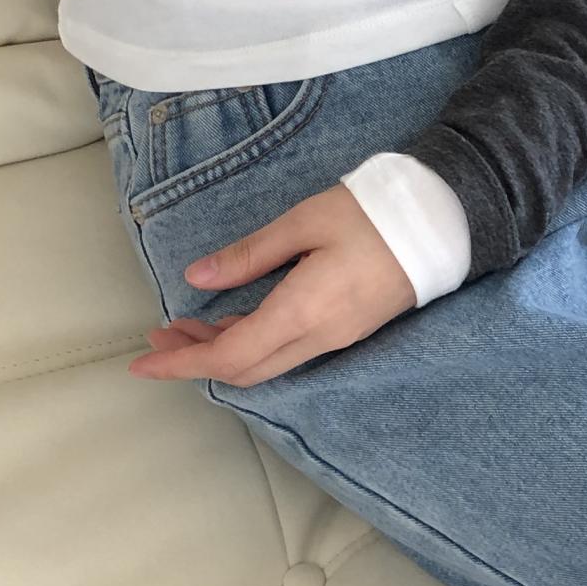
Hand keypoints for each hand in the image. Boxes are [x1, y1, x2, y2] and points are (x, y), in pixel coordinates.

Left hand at [124, 182, 416, 389]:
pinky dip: (252, 342)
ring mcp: (337, 339)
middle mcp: (319, 337)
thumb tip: (198, 278)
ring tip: (188, 326)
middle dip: (196, 359)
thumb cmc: (374, 215)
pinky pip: (288, 351)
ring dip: (223, 351)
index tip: (142, 362)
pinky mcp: (347, 331)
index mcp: (304, 312)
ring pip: (266, 363)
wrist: (443, 224)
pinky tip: (234, 320)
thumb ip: (249, 256)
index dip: (182, 364)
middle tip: (160, 334)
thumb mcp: (303, 222)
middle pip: (245, 370)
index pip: (230, 356)